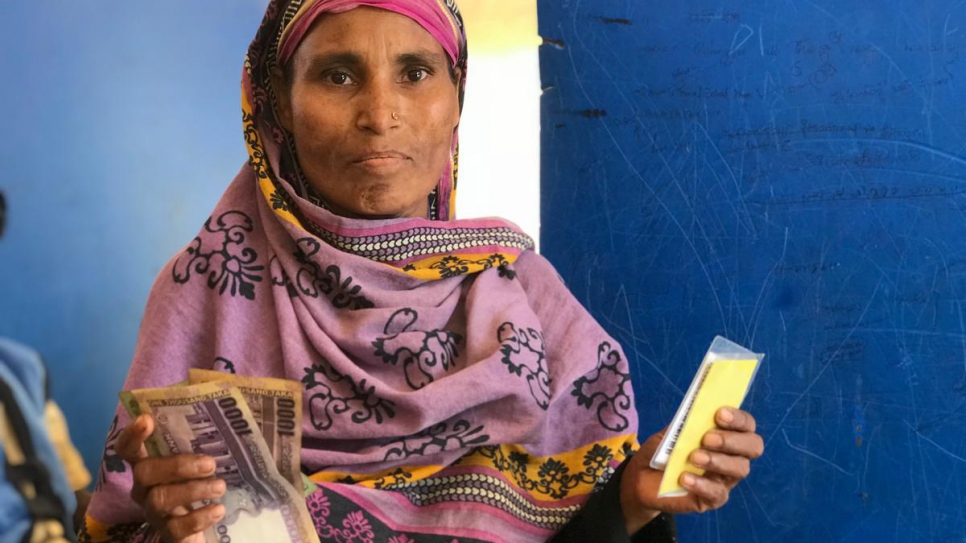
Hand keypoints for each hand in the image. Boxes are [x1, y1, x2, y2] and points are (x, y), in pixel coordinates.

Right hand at [116, 414, 226, 542]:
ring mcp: (153, 512)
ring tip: (220, 486)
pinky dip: (199, 517)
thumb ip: (206, 444)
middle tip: (210, 464)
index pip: (128, 448)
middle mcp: (144, 488)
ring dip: (192, 490)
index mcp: (150, 465)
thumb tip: (234, 418)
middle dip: (177, 465)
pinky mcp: (167, 533)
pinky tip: (218, 510)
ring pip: (159, 499)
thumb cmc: (202, 484)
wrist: (204, 527)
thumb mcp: (202, 463)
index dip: (132, 434)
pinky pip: (175, 528)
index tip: (146, 420)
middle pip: (144, 472)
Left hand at [619, 408, 763, 533]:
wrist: (642, 479)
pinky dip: (701, 484)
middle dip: (732, 440)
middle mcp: (732, 456)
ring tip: (694, 457)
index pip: (746, 424)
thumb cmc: (662, 452)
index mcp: (726, 434)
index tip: (719, 414)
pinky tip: (684, 478)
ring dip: (718, 460)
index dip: (738, 418)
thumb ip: (684, 425)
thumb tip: (696, 413)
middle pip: (753, 446)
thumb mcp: (669, 434)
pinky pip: (718, 493)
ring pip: (739, 469)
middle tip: (708, 438)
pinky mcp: (713, 499)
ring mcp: (725, 478)